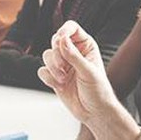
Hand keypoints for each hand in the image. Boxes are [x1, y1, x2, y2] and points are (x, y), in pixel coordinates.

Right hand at [38, 21, 133, 136]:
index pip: (72, 28)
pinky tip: (59, 86)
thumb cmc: (98, 91)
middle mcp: (73, 52)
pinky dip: (48, 78)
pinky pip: (42, 70)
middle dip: (56, 54)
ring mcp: (63, 64)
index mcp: (85, 46)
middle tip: (63, 67)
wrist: (94, 112)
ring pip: (47, 55)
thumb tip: (62, 40)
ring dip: (53, 68)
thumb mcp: (88, 72)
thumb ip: (74, 56)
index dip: (64, 31)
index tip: (60, 39)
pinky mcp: (54, 76)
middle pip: (55, 41)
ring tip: (63, 79)